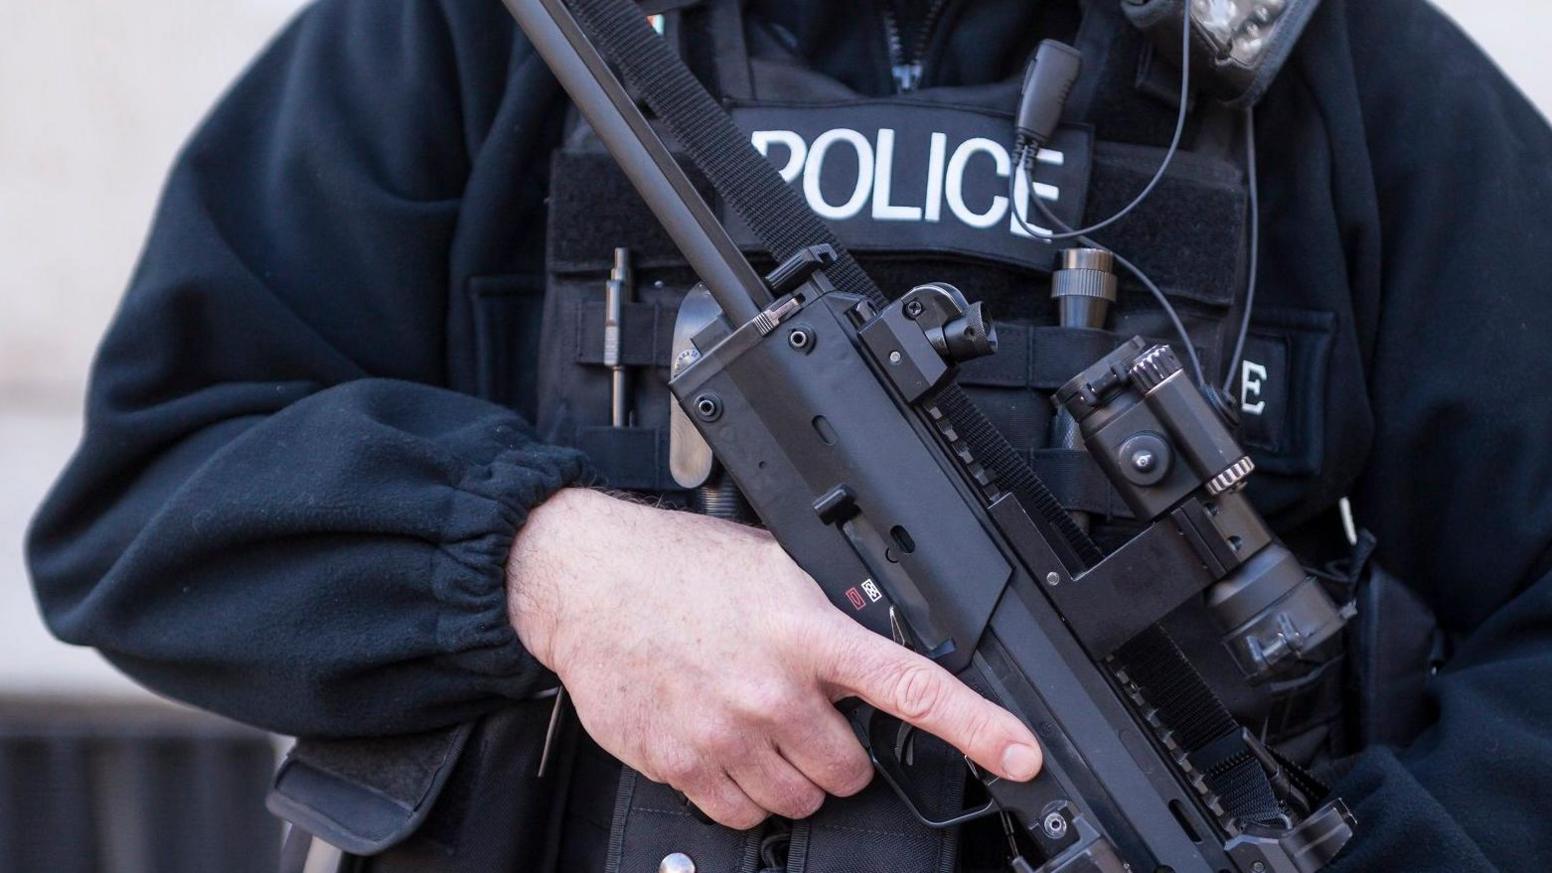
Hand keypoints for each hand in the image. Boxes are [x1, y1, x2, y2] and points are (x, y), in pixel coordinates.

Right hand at [507, 488, 1042, 828]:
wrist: (587, 580)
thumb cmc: (679, 568)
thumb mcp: (775, 567)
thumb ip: (830, 611)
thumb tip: (878, 638)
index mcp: (805, 632)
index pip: (909, 687)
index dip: (978, 727)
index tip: (1022, 754)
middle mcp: (770, 691)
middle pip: (851, 772)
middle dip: (840, 752)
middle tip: (806, 714)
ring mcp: (723, 735)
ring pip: (801, 800)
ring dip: (793, 774)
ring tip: (758, 723)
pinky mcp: (680, 765)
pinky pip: (742, 815)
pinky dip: (744, 793)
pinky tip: (724, 745)